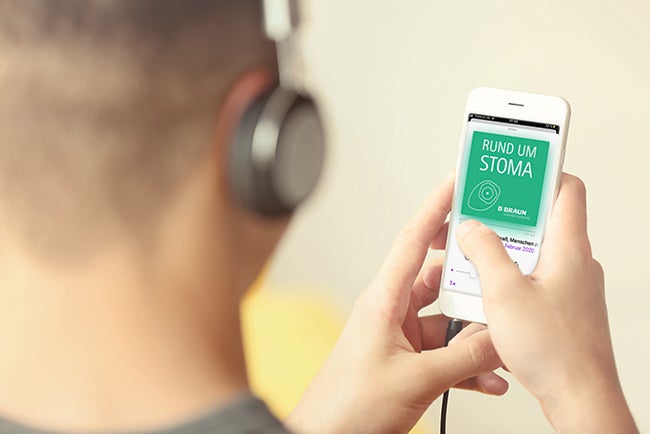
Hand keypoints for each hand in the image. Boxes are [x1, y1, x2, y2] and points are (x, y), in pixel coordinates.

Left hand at [286, 175, 505, 433]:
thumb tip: (500, 341)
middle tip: (499, 260)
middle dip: (471, 276)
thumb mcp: (417, 379)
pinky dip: (467, 362)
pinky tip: (491, 377)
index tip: (457, 182)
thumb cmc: (350, 406)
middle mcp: (392, 311)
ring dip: (475, 332)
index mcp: (384, 300)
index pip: (413, 239)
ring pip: (447, 320)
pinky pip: (444, 351)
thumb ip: (464, 359)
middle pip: (438, 278)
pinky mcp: (406, 360)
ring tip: (504, 339)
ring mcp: (399, 336)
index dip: (436, 206)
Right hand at [455, 174, 637, 432]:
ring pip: (530, 250)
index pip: (565, 189)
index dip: (539, 172)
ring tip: (471, 258)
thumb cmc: (556, 351)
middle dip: (501, 216)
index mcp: (568, 248)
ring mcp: (568, 285)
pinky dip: (506, 276)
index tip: (512, 164)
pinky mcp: (560, 305)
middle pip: (539, 219)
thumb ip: (484, 252)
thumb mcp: (504, 292)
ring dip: (499, 250)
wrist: (579, 398)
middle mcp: (573, 262)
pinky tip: (485, 290)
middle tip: (474, 214)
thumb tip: (471, 228)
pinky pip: (530, 277)